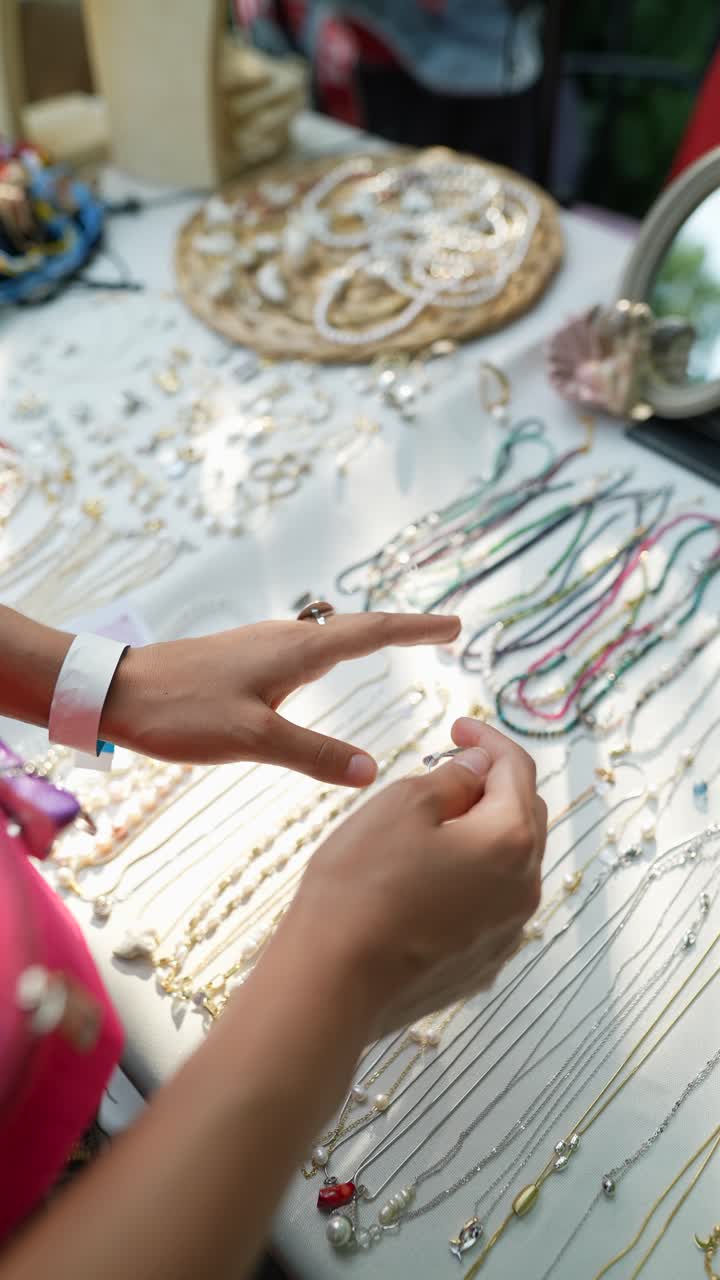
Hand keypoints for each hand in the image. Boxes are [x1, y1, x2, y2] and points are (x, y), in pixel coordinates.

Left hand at [100, 611, 458, 783]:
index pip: (373, 631)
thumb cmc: (182, 711)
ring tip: (401, 644)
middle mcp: (285, 638)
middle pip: (359, 627)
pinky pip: (308, 648)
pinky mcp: (244, 660)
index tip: (456, 625)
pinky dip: (338, 651)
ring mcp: (263, 646)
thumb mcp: (254, 739)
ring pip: (331, 636)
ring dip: (371, 637)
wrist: (115, 691)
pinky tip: (329, 668)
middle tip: (444, 633)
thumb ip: (315, 755)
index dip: (417, 629)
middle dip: (404, 629)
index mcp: (297, 650)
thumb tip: (373, 770)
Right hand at [286, 718, 546, 1033]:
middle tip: (448, 767)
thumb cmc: (361, 886)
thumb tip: (478, 770)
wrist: (332, 982)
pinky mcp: (480, 964)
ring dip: (481, 833)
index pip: (516, 770)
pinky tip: (428, 875)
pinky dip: (470, 877)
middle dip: (492, 785)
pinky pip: (488, 904)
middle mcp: (524, 890)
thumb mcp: (401, 805)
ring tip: (434, 821)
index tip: (458, 726)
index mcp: (510, 841)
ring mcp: (506, 933)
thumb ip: (452, 778)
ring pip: (507, 864)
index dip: (487, 740)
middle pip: (522, 817)